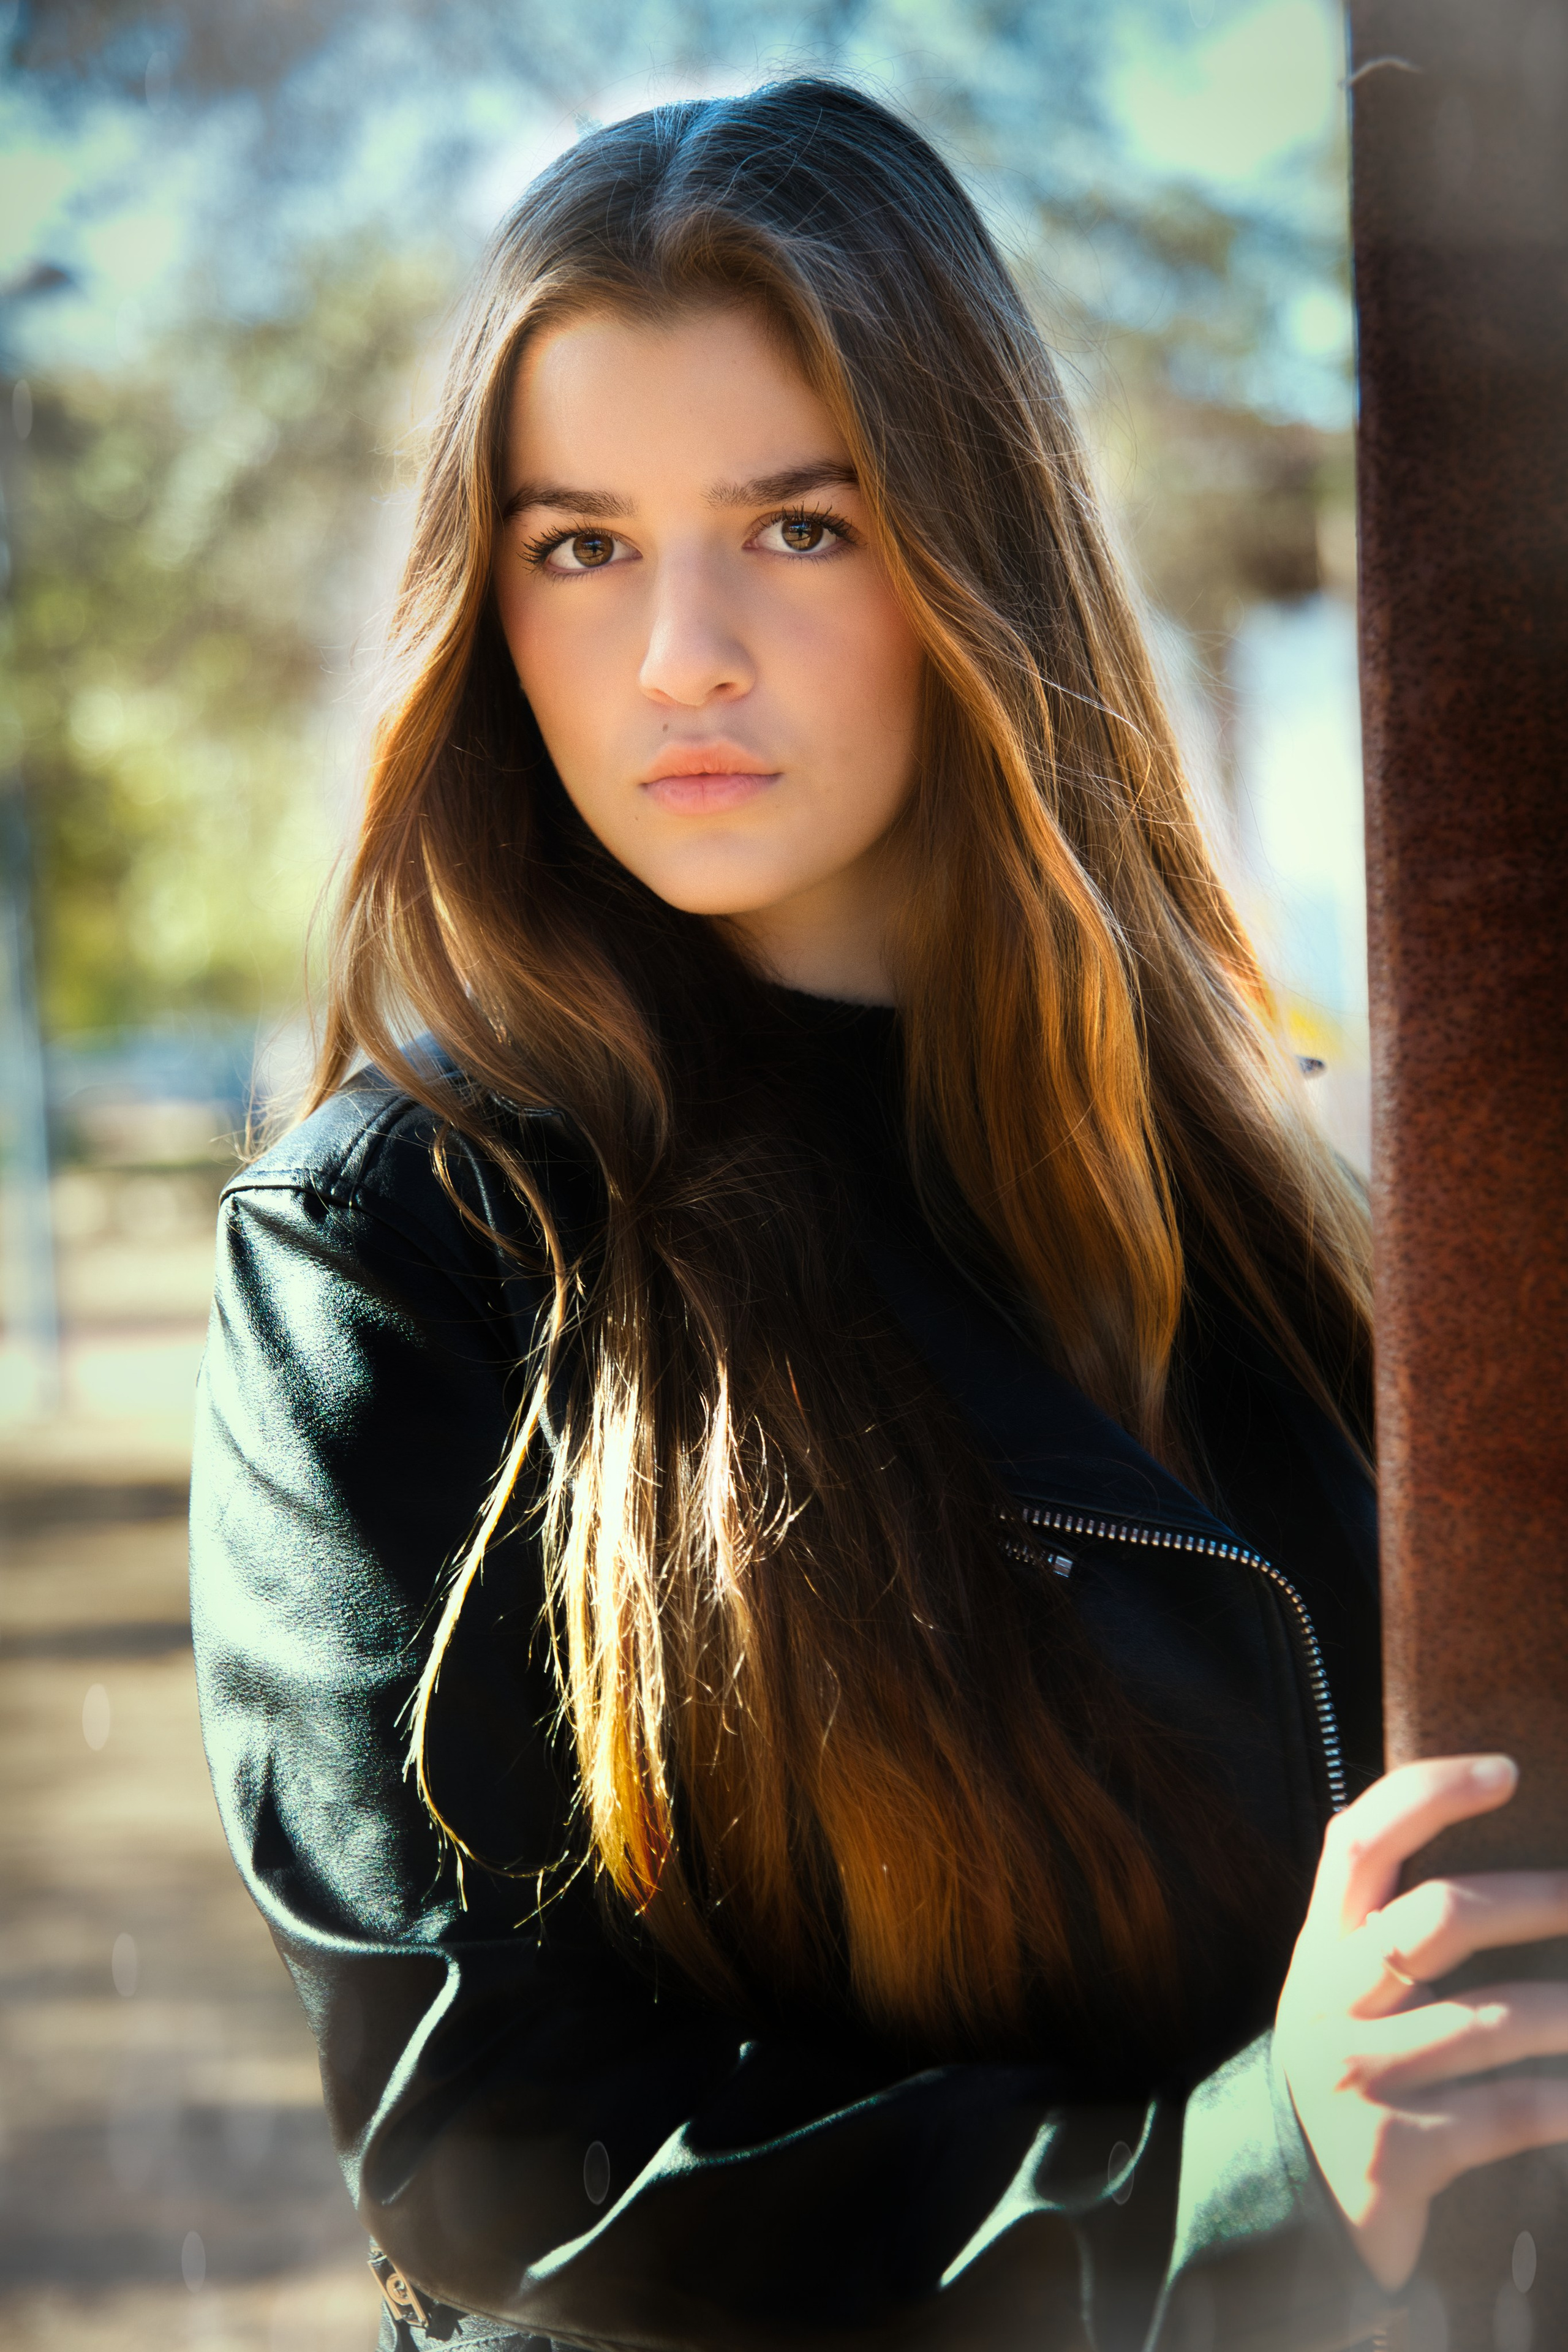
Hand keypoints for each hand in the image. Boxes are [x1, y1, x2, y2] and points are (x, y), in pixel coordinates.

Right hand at [1275, 1754, 1567, 2289]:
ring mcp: (1362, 2074)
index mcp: (1325, 1943)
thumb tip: (1504, 1871)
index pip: (1360, 1839)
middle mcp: (1335, 1996)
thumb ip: (1391, 1924)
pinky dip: (1562, 2103)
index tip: (1505, 1769)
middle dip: (1537, 1901)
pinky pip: (1502, 2113)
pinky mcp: (1393, 2152)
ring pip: (1489, 2021)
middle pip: (1440, 1917)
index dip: (1429, 1795)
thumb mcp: (1347, 1984)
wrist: (1283, 2197)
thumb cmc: (1348, 2064)